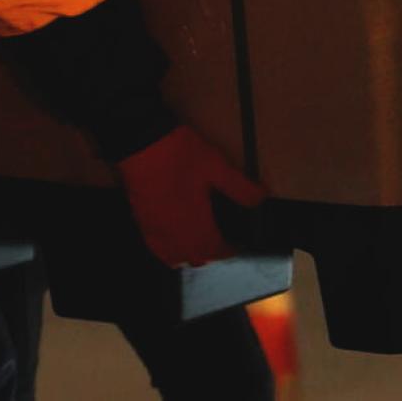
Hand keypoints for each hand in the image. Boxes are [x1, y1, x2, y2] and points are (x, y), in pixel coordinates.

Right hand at [115, 125, 265, 266]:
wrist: (140, 142)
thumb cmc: (181, 154)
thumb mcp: (216, 166)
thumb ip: (239, 186)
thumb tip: (261, 199)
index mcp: (195, 224)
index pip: (214, 251)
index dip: (227, 251)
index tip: (236, 247)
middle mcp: (175, 234)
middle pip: (194, 258)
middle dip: (209, 254)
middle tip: (219, 242)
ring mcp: (155, 229)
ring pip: (173, 257)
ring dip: (187, 254)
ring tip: (197, 241)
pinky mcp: (141, 221)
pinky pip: (156, 247)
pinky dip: (167, 248)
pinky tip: (173, 235)